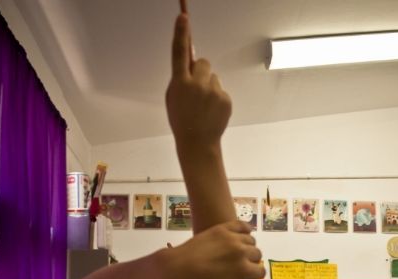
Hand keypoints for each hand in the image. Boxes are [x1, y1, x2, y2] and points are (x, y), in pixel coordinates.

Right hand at [166, 14, 231, 147]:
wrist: (198, 142)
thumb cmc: (181, 119)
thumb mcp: (173, 98)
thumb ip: (179, 79)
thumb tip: (190, 65)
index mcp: (179, 83)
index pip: (179, 53)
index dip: (180, 33)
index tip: (183, 17)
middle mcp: (197, 84)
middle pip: (203, 63)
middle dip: (201, 71)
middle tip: (197, 88)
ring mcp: (213, 91)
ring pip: (213, 77)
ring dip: (209, 86)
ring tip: (204, 105)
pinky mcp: (225, 99)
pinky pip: (221, 90)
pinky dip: (217, 98)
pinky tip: (211, 111)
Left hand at [168, 221, 266, 278]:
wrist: (181, 267)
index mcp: (244, 270)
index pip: (261, 271)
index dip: (254, 276)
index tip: (245, 277)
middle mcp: (242, 252)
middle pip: (258, 255)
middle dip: (251, 261)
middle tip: (238, 265)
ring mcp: (233, 238)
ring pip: (251, 241)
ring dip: (247, 247)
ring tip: (236, 252)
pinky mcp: (224, 228)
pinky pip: (243, 225)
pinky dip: (245, 230)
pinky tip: (240, 236)